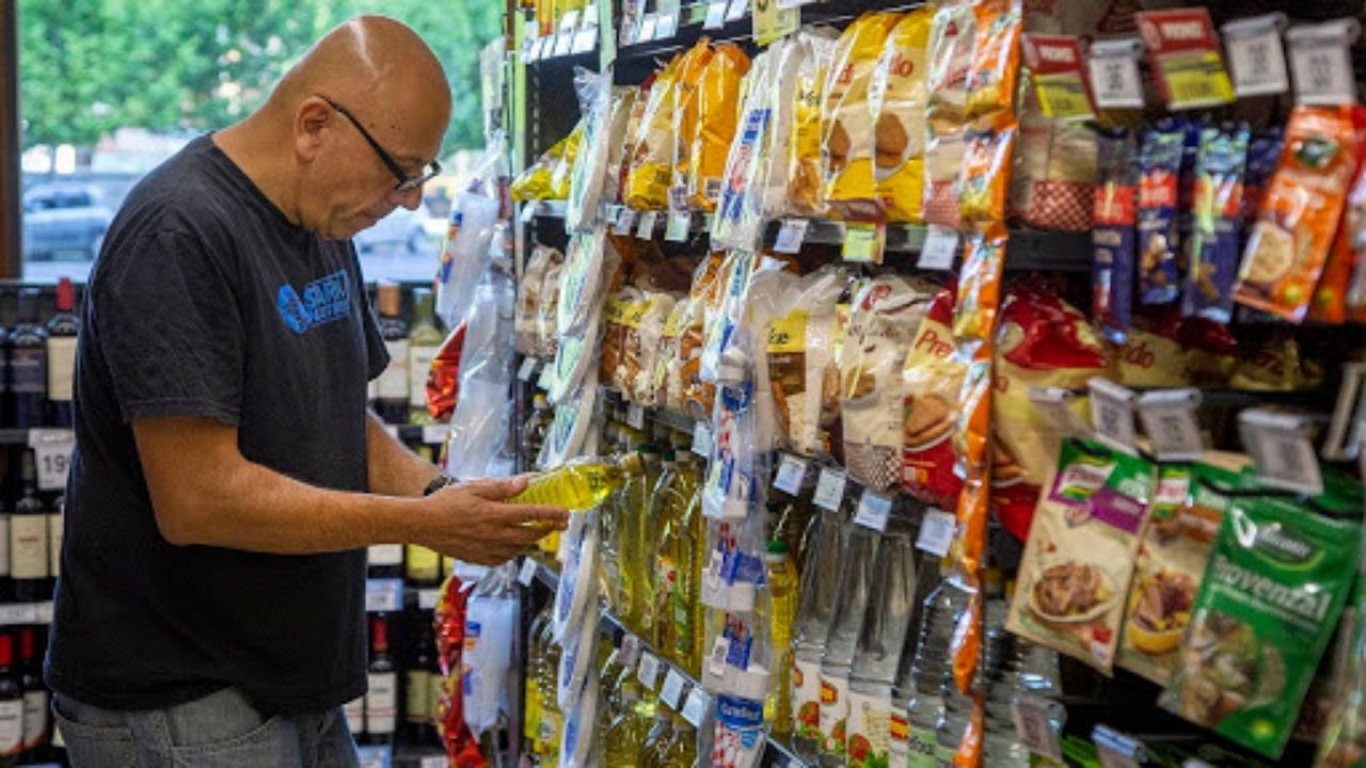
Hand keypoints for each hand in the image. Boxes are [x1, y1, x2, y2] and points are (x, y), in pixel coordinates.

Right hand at [417, 476, 568, 565]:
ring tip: (537, 533)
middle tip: (558, 524)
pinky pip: (503, 559)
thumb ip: (502, 487)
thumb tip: (526, 482)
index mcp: (494, 514)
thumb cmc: (446, 502)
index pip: (531, 514)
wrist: (422, 524)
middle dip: (547, 530)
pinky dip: (513, 552)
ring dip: (531, 542)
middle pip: (530, 536)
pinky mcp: (478, 559)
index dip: (551, 514)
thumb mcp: (475, 487)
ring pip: (518, 550)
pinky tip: (513, 545)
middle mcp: (493, 534)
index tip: (565, 514)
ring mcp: (486, 549)